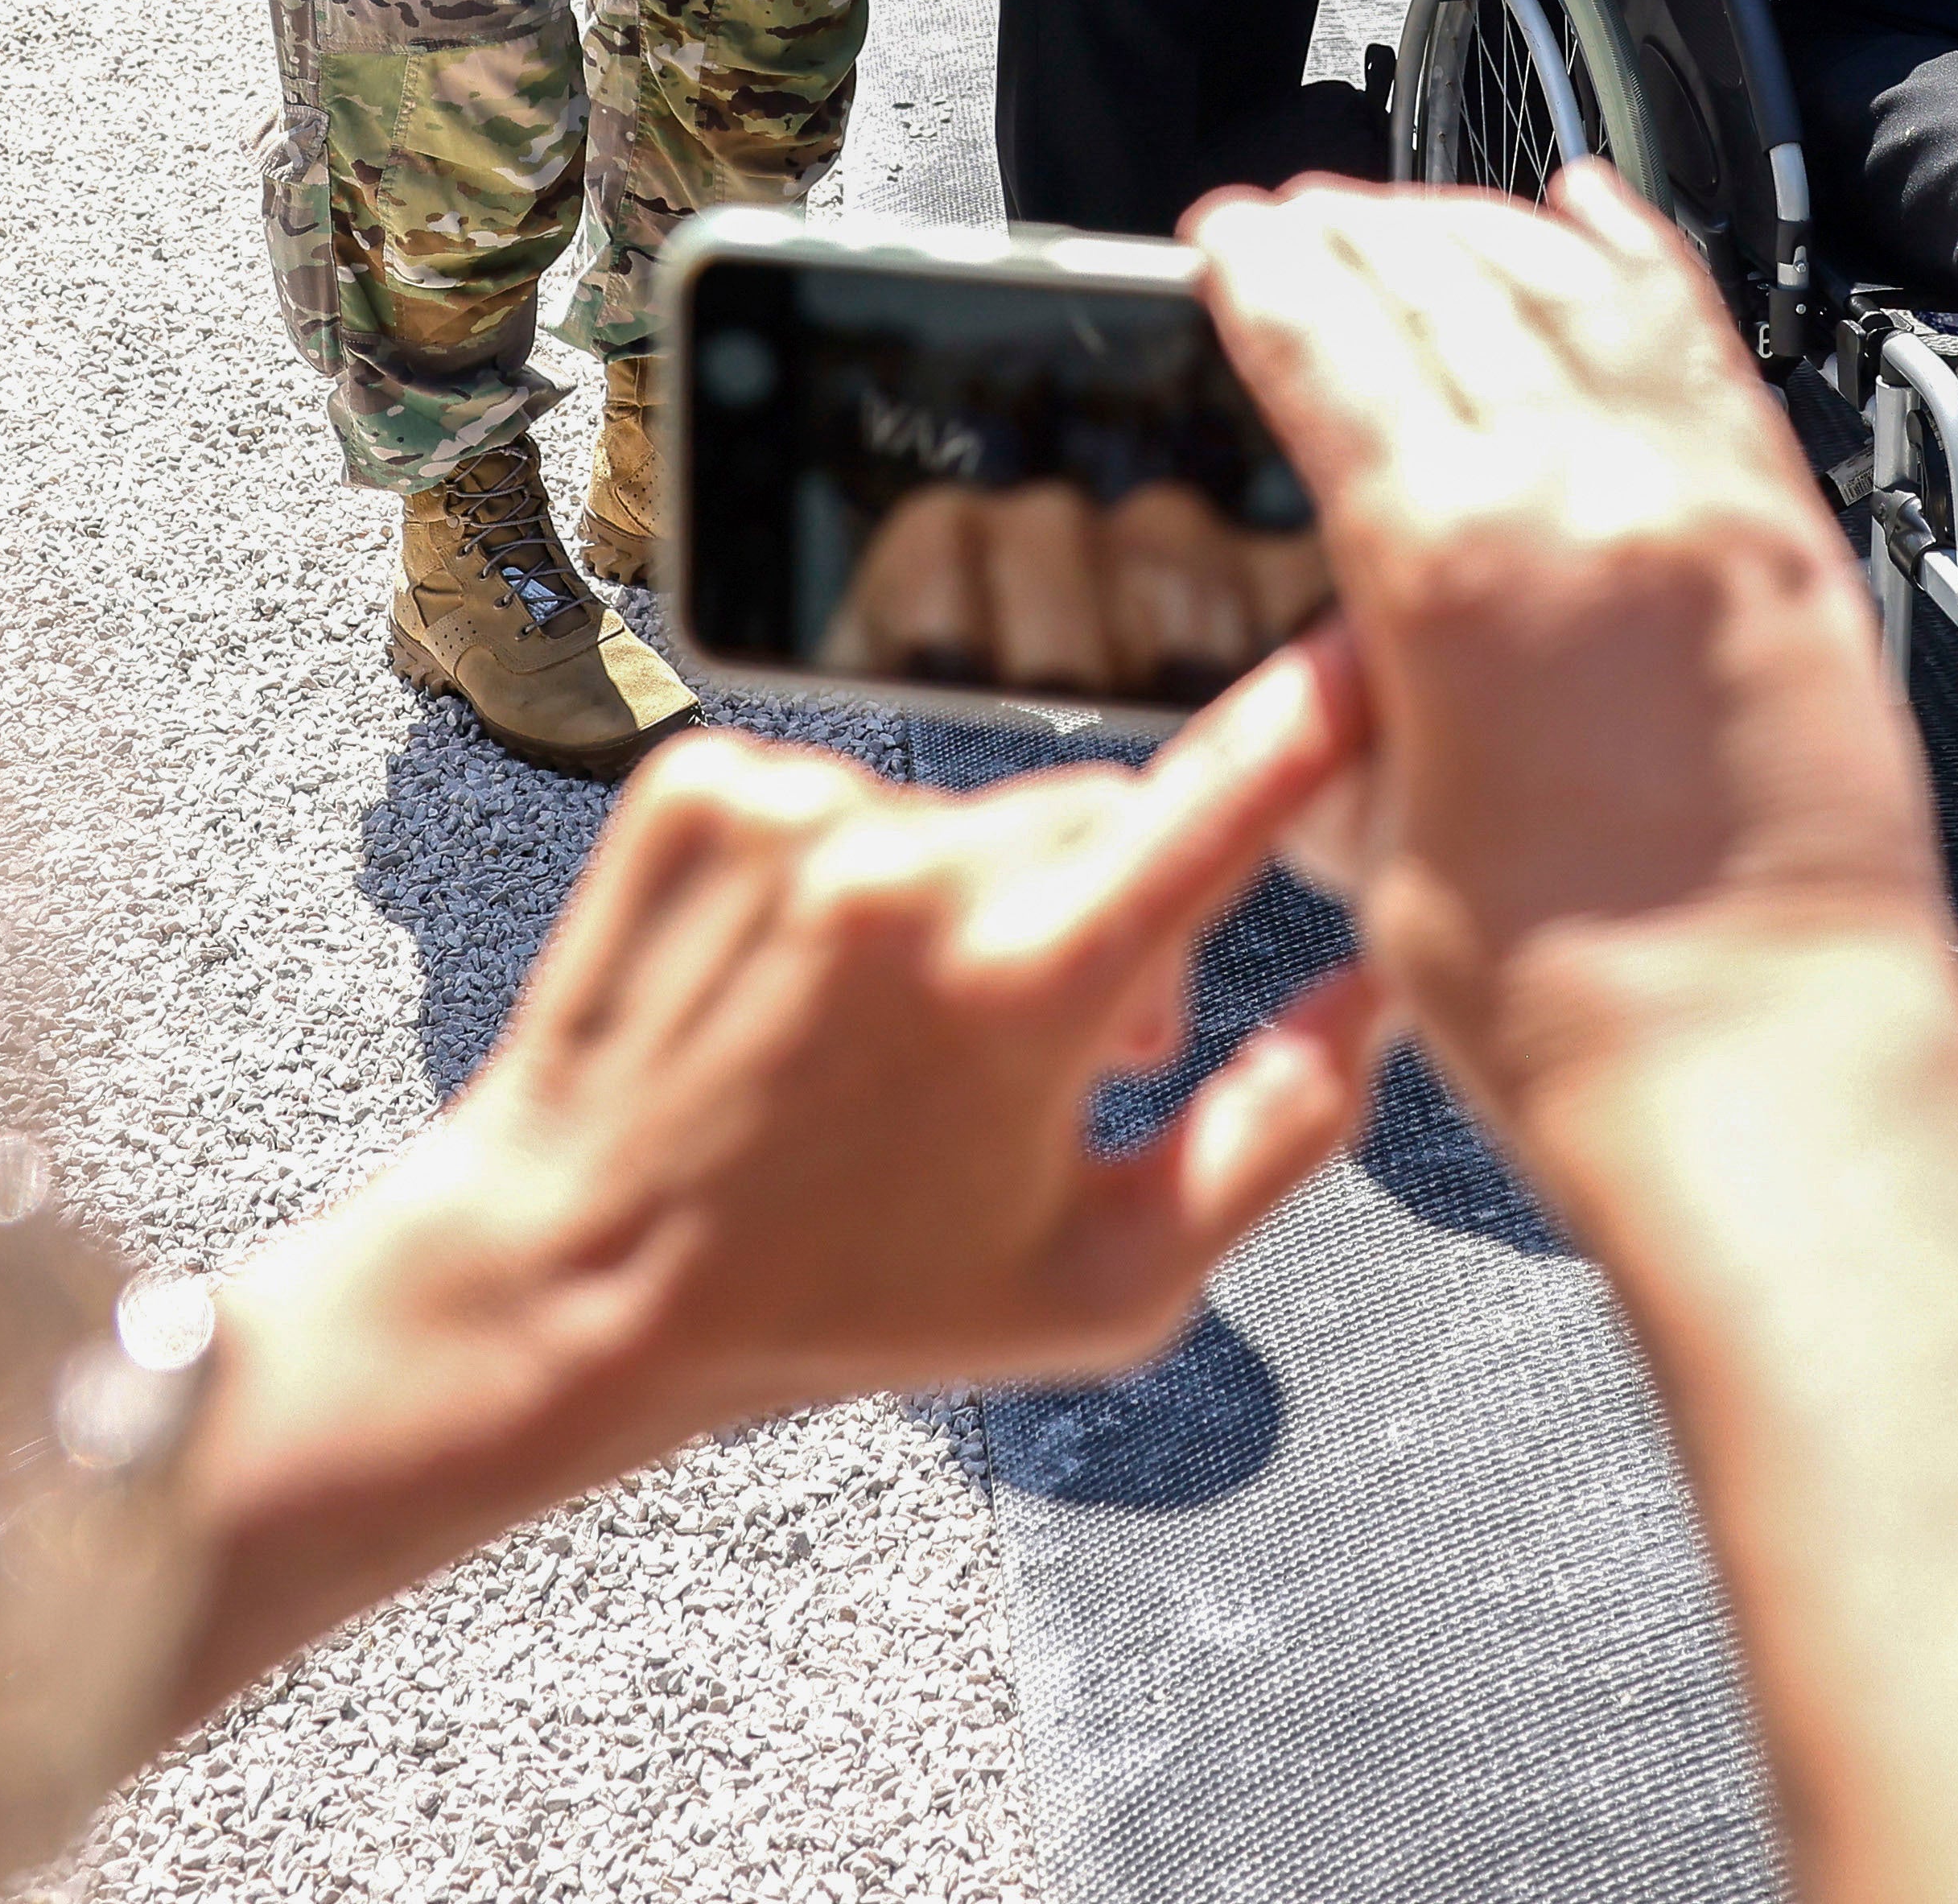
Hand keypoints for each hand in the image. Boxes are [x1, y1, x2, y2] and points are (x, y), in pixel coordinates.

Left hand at [166, 658, 1393, 1720]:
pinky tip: (801, 986)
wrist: (575, 1279)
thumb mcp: (1106, 1284)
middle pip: (1100, 815)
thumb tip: (1381, 991)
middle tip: (1060, 1044)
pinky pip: (845, 789)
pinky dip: (850, 870)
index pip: (1232, 793)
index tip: (1379, 651)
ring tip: (893, 1040)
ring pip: (968, 808)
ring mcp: (795, 813)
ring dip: (969, 897)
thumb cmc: (851, 1306)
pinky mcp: (701, 782)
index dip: (1328, 711)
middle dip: (1112, 908)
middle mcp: (913, 872)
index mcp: (1029, 985)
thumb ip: (1279, 1133)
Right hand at [1181, 171, 1950, 1152]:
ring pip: (1575, 293)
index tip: (1229, 237)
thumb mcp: (1376, 846)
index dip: (1263, 273)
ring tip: (1416, 212)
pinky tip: (1597, 217)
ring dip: (1480, 232)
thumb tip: (1330, 646)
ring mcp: (1709, 506)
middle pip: (1446, 292)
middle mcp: (1591, 498)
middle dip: (1355, 234)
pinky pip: (1707, 345)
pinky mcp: (1795, 540)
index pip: (1331, 348)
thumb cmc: (1584, 1009)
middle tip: (1298, 216)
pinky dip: (1641, 265)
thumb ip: (1345, 706)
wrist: (1774, 1075)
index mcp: (1454, 566)